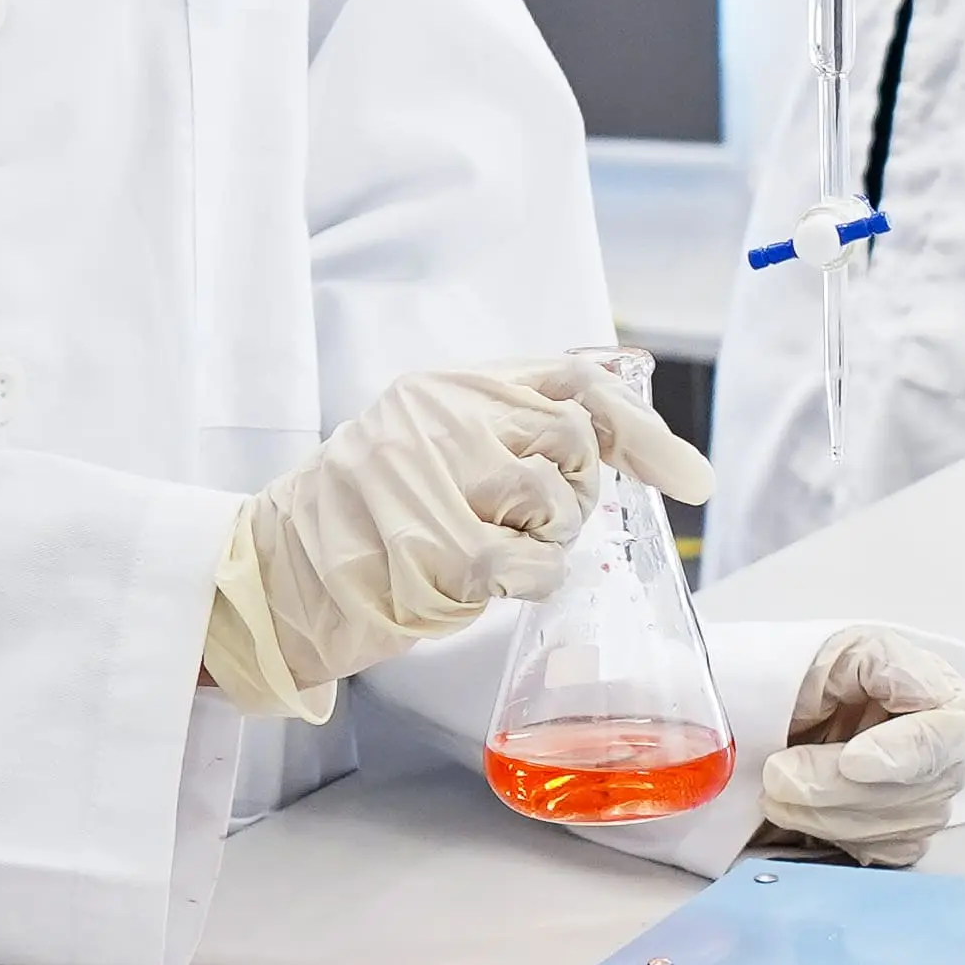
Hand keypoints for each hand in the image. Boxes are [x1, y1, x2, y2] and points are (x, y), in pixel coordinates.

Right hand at [205, 359, 713, 714]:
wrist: (273, 572)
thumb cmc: (368, 516)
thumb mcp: (437, 444)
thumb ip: (517, 428)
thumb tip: (649, 442)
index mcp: (449, 384)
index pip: (572, 381)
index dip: (641, 429)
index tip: (692, 480)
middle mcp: (442, 414)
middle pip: (574, 440)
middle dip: (579, 494)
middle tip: (543, 524)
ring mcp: (434, 476)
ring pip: (556, 503)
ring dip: (548, 542)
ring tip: (500, 551)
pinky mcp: (434, 546)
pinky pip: (531, 566)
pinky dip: (529, 582)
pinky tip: (489, 583)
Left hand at [758, 628, 964, 867]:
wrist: (784, 721)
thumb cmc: (823, 676)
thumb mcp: (850, 650)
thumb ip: (885, 665)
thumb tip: (916, 695)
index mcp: (948, 698)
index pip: (950, 733)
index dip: (903, 752)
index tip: (851, 762)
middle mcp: (948, 756)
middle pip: (920, 791)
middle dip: (839, 788)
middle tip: (778, 775)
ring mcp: (930, 802)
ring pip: (899, 829)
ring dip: (826, 815)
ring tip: (776, 792)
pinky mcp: (903, 838)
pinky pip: (884, 855)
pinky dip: (836, 837)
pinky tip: (803, 813)